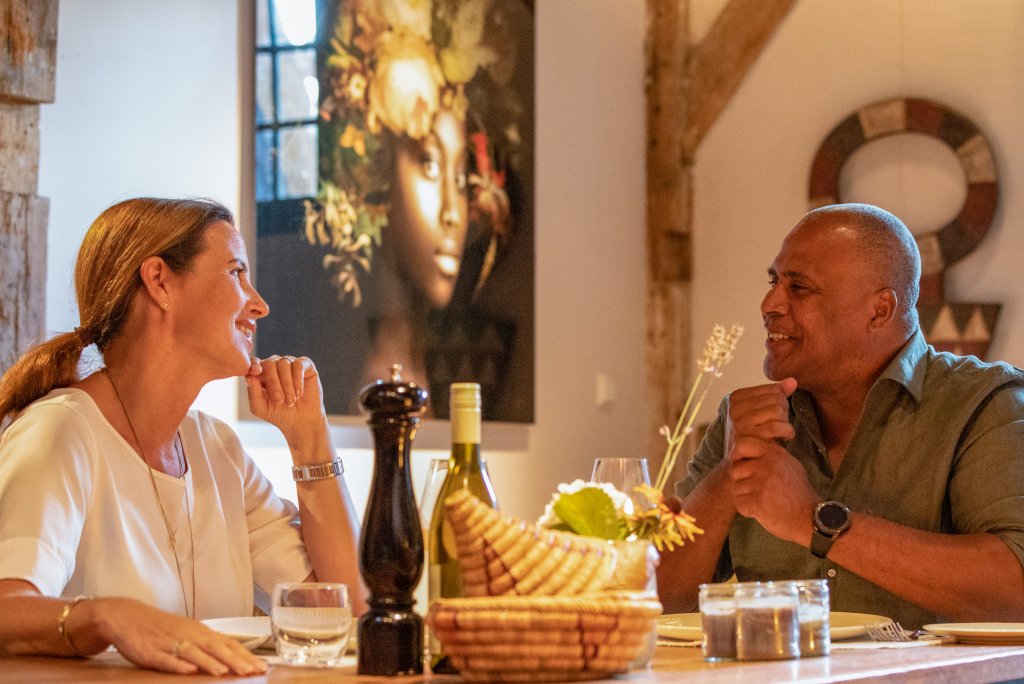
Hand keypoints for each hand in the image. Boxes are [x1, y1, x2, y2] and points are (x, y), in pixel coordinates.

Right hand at [92, 598, 265, 675]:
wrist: (127, 616)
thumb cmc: (161, 627)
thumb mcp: (188, 633)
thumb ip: (207, 645)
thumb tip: (232, 656)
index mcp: (199, 631)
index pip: (228, 643)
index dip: (245, 655)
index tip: (261, 666)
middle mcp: (188, 635)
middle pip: (216, 647)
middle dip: (235, 660)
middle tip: (251, 671)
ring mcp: (170, 642)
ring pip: (194, 653)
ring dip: (210, 663)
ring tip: (226, 672)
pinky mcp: (151, 652)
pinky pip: (166, 659)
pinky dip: (178, 665)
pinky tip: (189, 671)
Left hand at [245, 355, 326, 443]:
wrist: (302, 421)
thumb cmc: (279, 414)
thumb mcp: (261, 408)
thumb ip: (253, 392)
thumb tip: (249, 376)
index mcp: (261, 374)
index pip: (254, 362)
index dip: (254, 364)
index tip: (256, 372)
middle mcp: (275, 365)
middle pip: (269, 363)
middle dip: (273, 382)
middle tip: (279, 401)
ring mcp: (290, 363)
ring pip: (284, 363)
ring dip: (286, 384)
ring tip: (291, 401)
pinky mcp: (306, 365)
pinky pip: (299, 365)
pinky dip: (298, 380)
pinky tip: (299, 393)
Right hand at [724, 378, 797, 457]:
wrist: (741, 464)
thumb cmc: (754, 436)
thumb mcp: (762, 413)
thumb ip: (776, 394)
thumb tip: (793, 381)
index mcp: (736, 397)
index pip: (772, 389)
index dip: (781, 402)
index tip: (778, 416)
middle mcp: (734, 407)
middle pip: (776, 399)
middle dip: (784, 412)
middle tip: (781, 425)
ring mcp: (739, 421)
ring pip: (777, 410)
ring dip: (785, 422)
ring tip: (782, 431)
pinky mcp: (747, 436)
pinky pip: (776, 425)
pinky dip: (787, 431)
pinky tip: (787, 436)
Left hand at [728, 434, 817, 544]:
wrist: (810, 518)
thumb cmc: (798, 493)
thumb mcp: (790, 465)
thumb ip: (771, 454)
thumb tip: (752, 448)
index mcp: (774, 453)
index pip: (742, 443)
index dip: (736, 454)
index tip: (740, 464)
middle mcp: (767, 465)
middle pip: (734, 468)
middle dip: (741, 481)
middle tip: (756, 490)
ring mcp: (762, 483)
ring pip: (736, 488)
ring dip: (745, 497)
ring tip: (764, 501)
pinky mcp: (757, 501)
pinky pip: (738, 503)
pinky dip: (746, 510)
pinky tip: (762, 511)